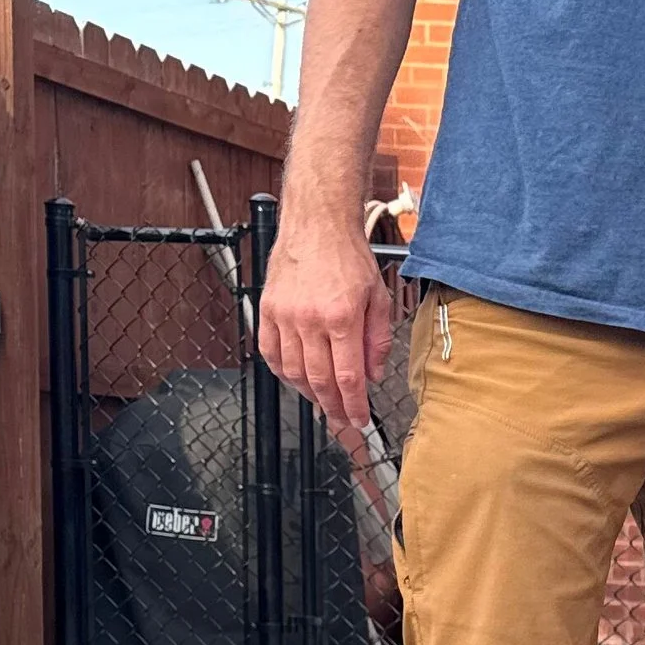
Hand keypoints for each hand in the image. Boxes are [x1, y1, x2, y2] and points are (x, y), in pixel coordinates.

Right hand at [259, 213, 392, 432]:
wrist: (317, 225)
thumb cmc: (348, 257)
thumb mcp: (378, 297)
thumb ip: (377, 340)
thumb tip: (373, 374)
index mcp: (342, 317)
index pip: (348, 376)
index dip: (353, 404)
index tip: (359, 419)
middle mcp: (310, 319)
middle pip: (319, 380)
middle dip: (332, 406)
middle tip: (341, 417)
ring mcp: (284, 316)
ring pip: (292, 371)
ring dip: (308, 392)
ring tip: (322, 399)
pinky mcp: (267, 310)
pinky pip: (270, 352)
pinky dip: (282, 372)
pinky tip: (295, 378)